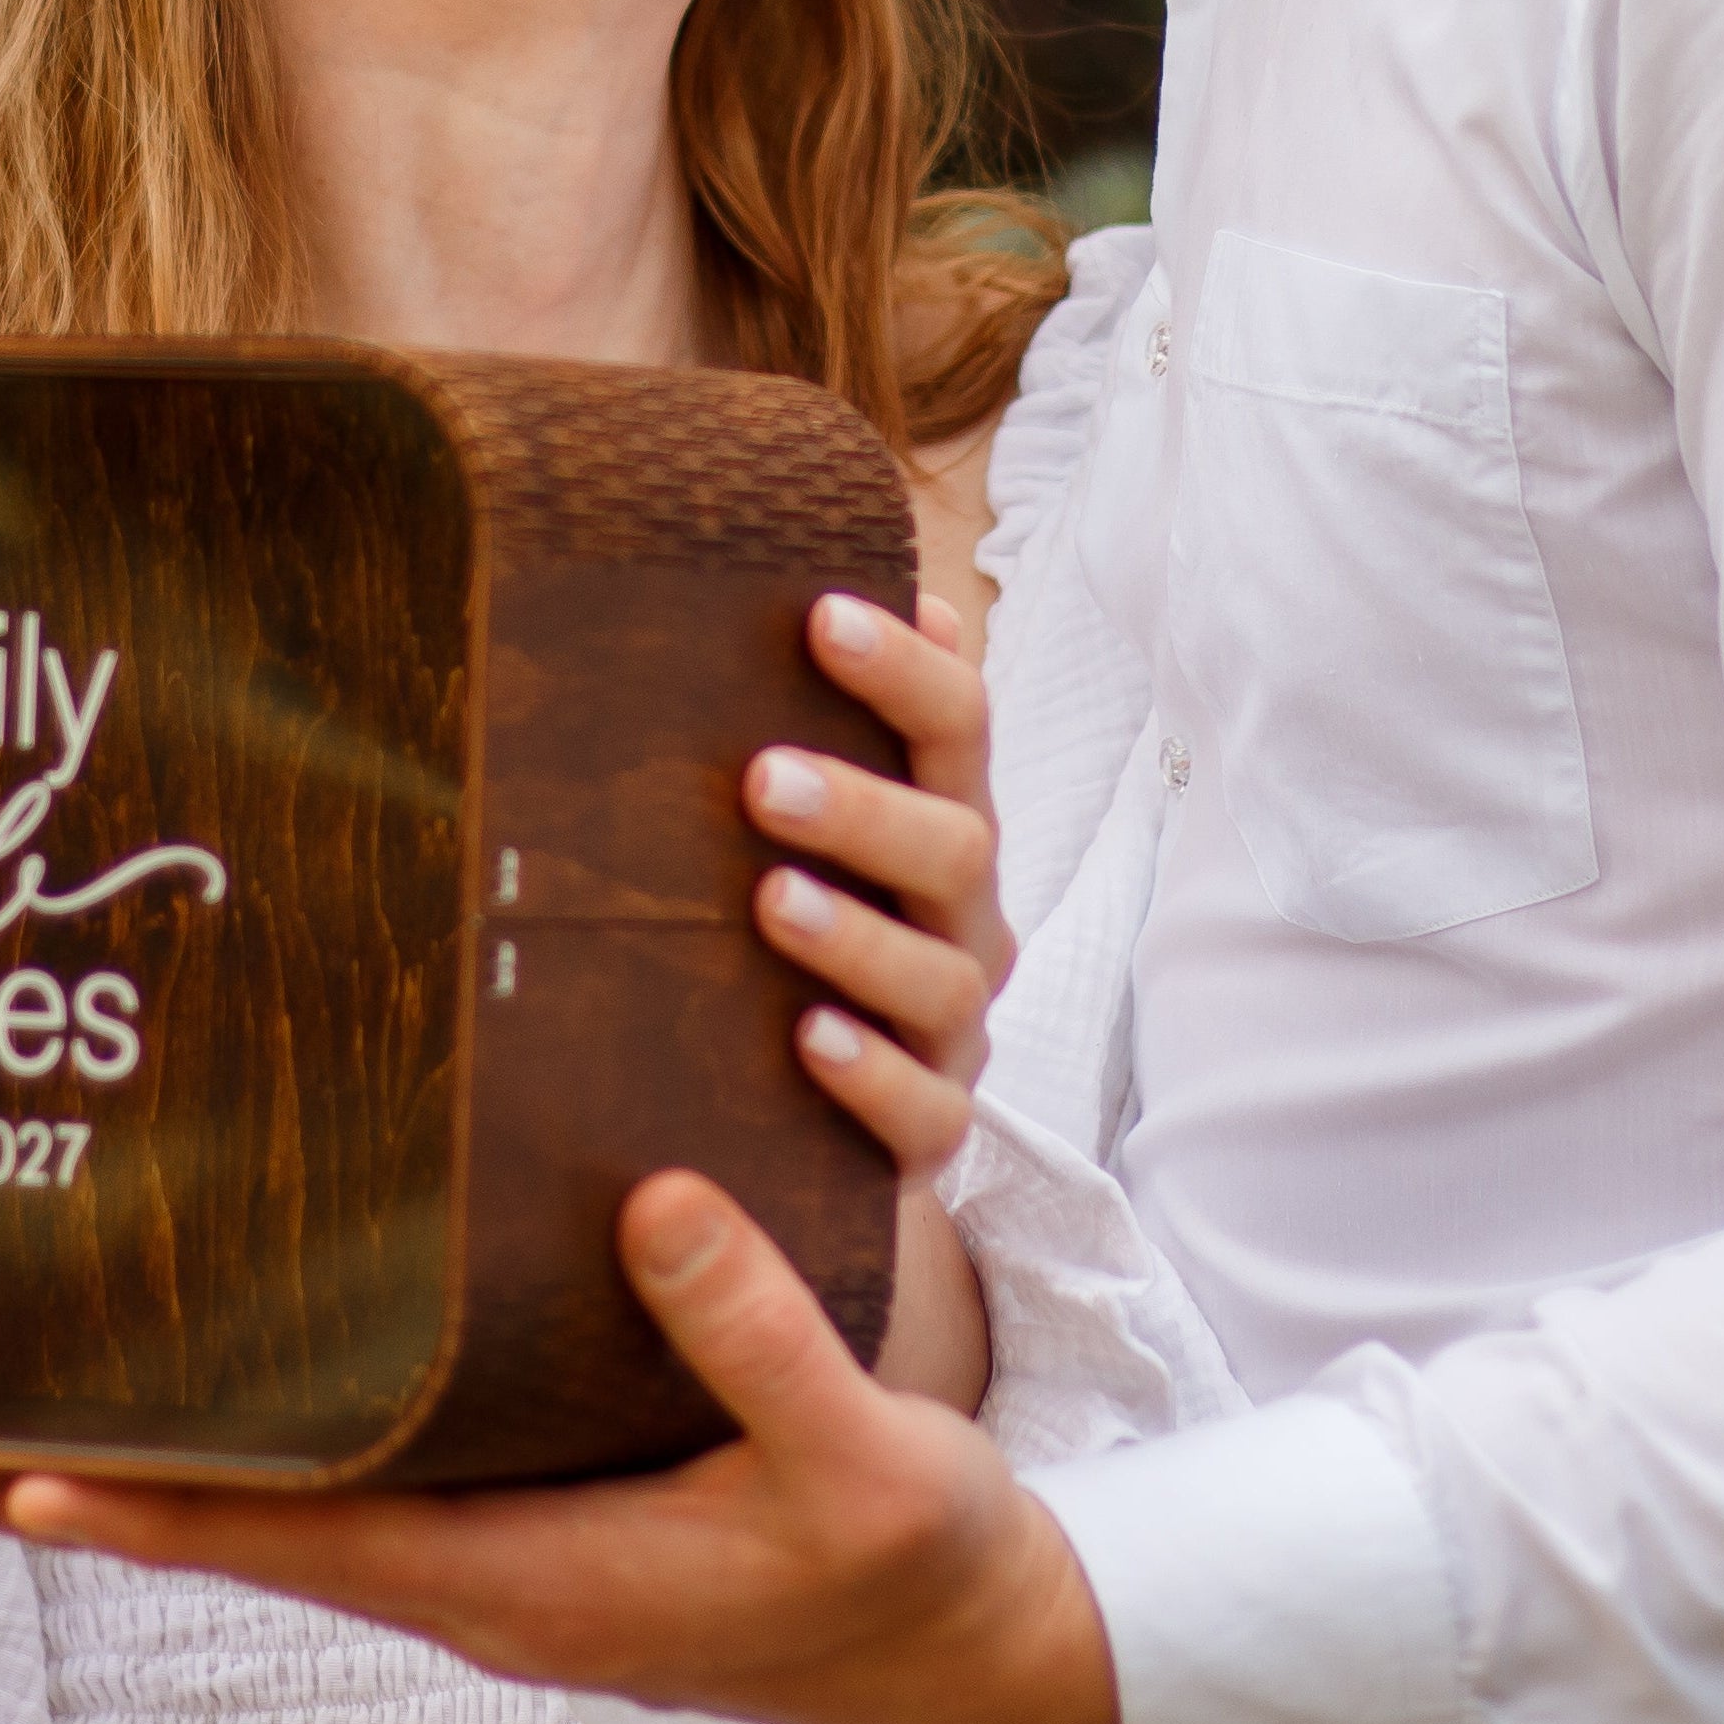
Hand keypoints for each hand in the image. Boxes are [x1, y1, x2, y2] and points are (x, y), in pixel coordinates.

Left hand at [0, 1172, 1114, 1723]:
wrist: (984, 1638)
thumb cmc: (914, 1561)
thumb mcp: (858, 1452)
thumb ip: (751, 1330)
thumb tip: (646, 1198)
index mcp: (536, 1582)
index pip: (306, 1546)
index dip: (159, 1514)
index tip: (15, 1479)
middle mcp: (489, 1583)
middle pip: (261, 1537)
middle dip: (110, 1494)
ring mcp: (507, 1562)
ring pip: (304, 1517)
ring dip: (179, 1473)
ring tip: (45, 1407)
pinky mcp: (540, 1525)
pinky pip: (374, 1490)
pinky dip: (283, 1454)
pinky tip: (248, 1388)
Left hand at [749, 590, 1010, 1175]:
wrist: (812, 1104)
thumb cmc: (799, 916)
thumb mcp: (812, 820)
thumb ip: (832, 714)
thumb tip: (894, 593)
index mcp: (943, 824)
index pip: (955, 727)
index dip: (905, 669)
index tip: (822, 615)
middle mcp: (963, 920)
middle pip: (958, 847)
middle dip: (865, 808)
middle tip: (761, 779)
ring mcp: (954, 1027)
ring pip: (942, 979)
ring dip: (858, 937)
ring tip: (770, 901)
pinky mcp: (930, 1129)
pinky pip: (926, 1114)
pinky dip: (872, 1074)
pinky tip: (806, 1039)